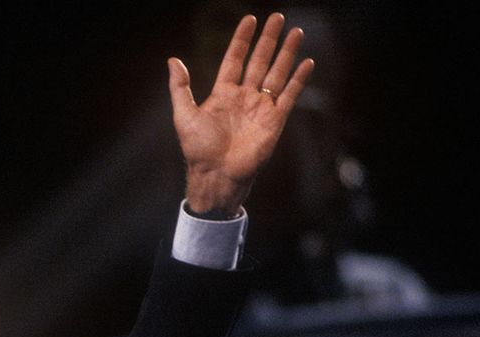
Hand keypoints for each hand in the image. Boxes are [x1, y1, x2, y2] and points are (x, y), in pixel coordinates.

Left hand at [168, 13, 313, 215]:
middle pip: (259, 61)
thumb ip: (180, 87)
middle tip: (278, 17)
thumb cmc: (198, 149)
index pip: (234, 59)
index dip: (241, 40)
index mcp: (223, 94)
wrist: (217, 175)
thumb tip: (172, 60)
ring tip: (296, 31)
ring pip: (277, 73)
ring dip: (286, 53)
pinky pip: (289, 95)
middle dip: (268, 40)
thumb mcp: (184, 115)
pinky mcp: (275, 120)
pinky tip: (306, 62)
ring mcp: (260, 108)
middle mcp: (244, 97)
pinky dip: (298, 79)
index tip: (249, 19)